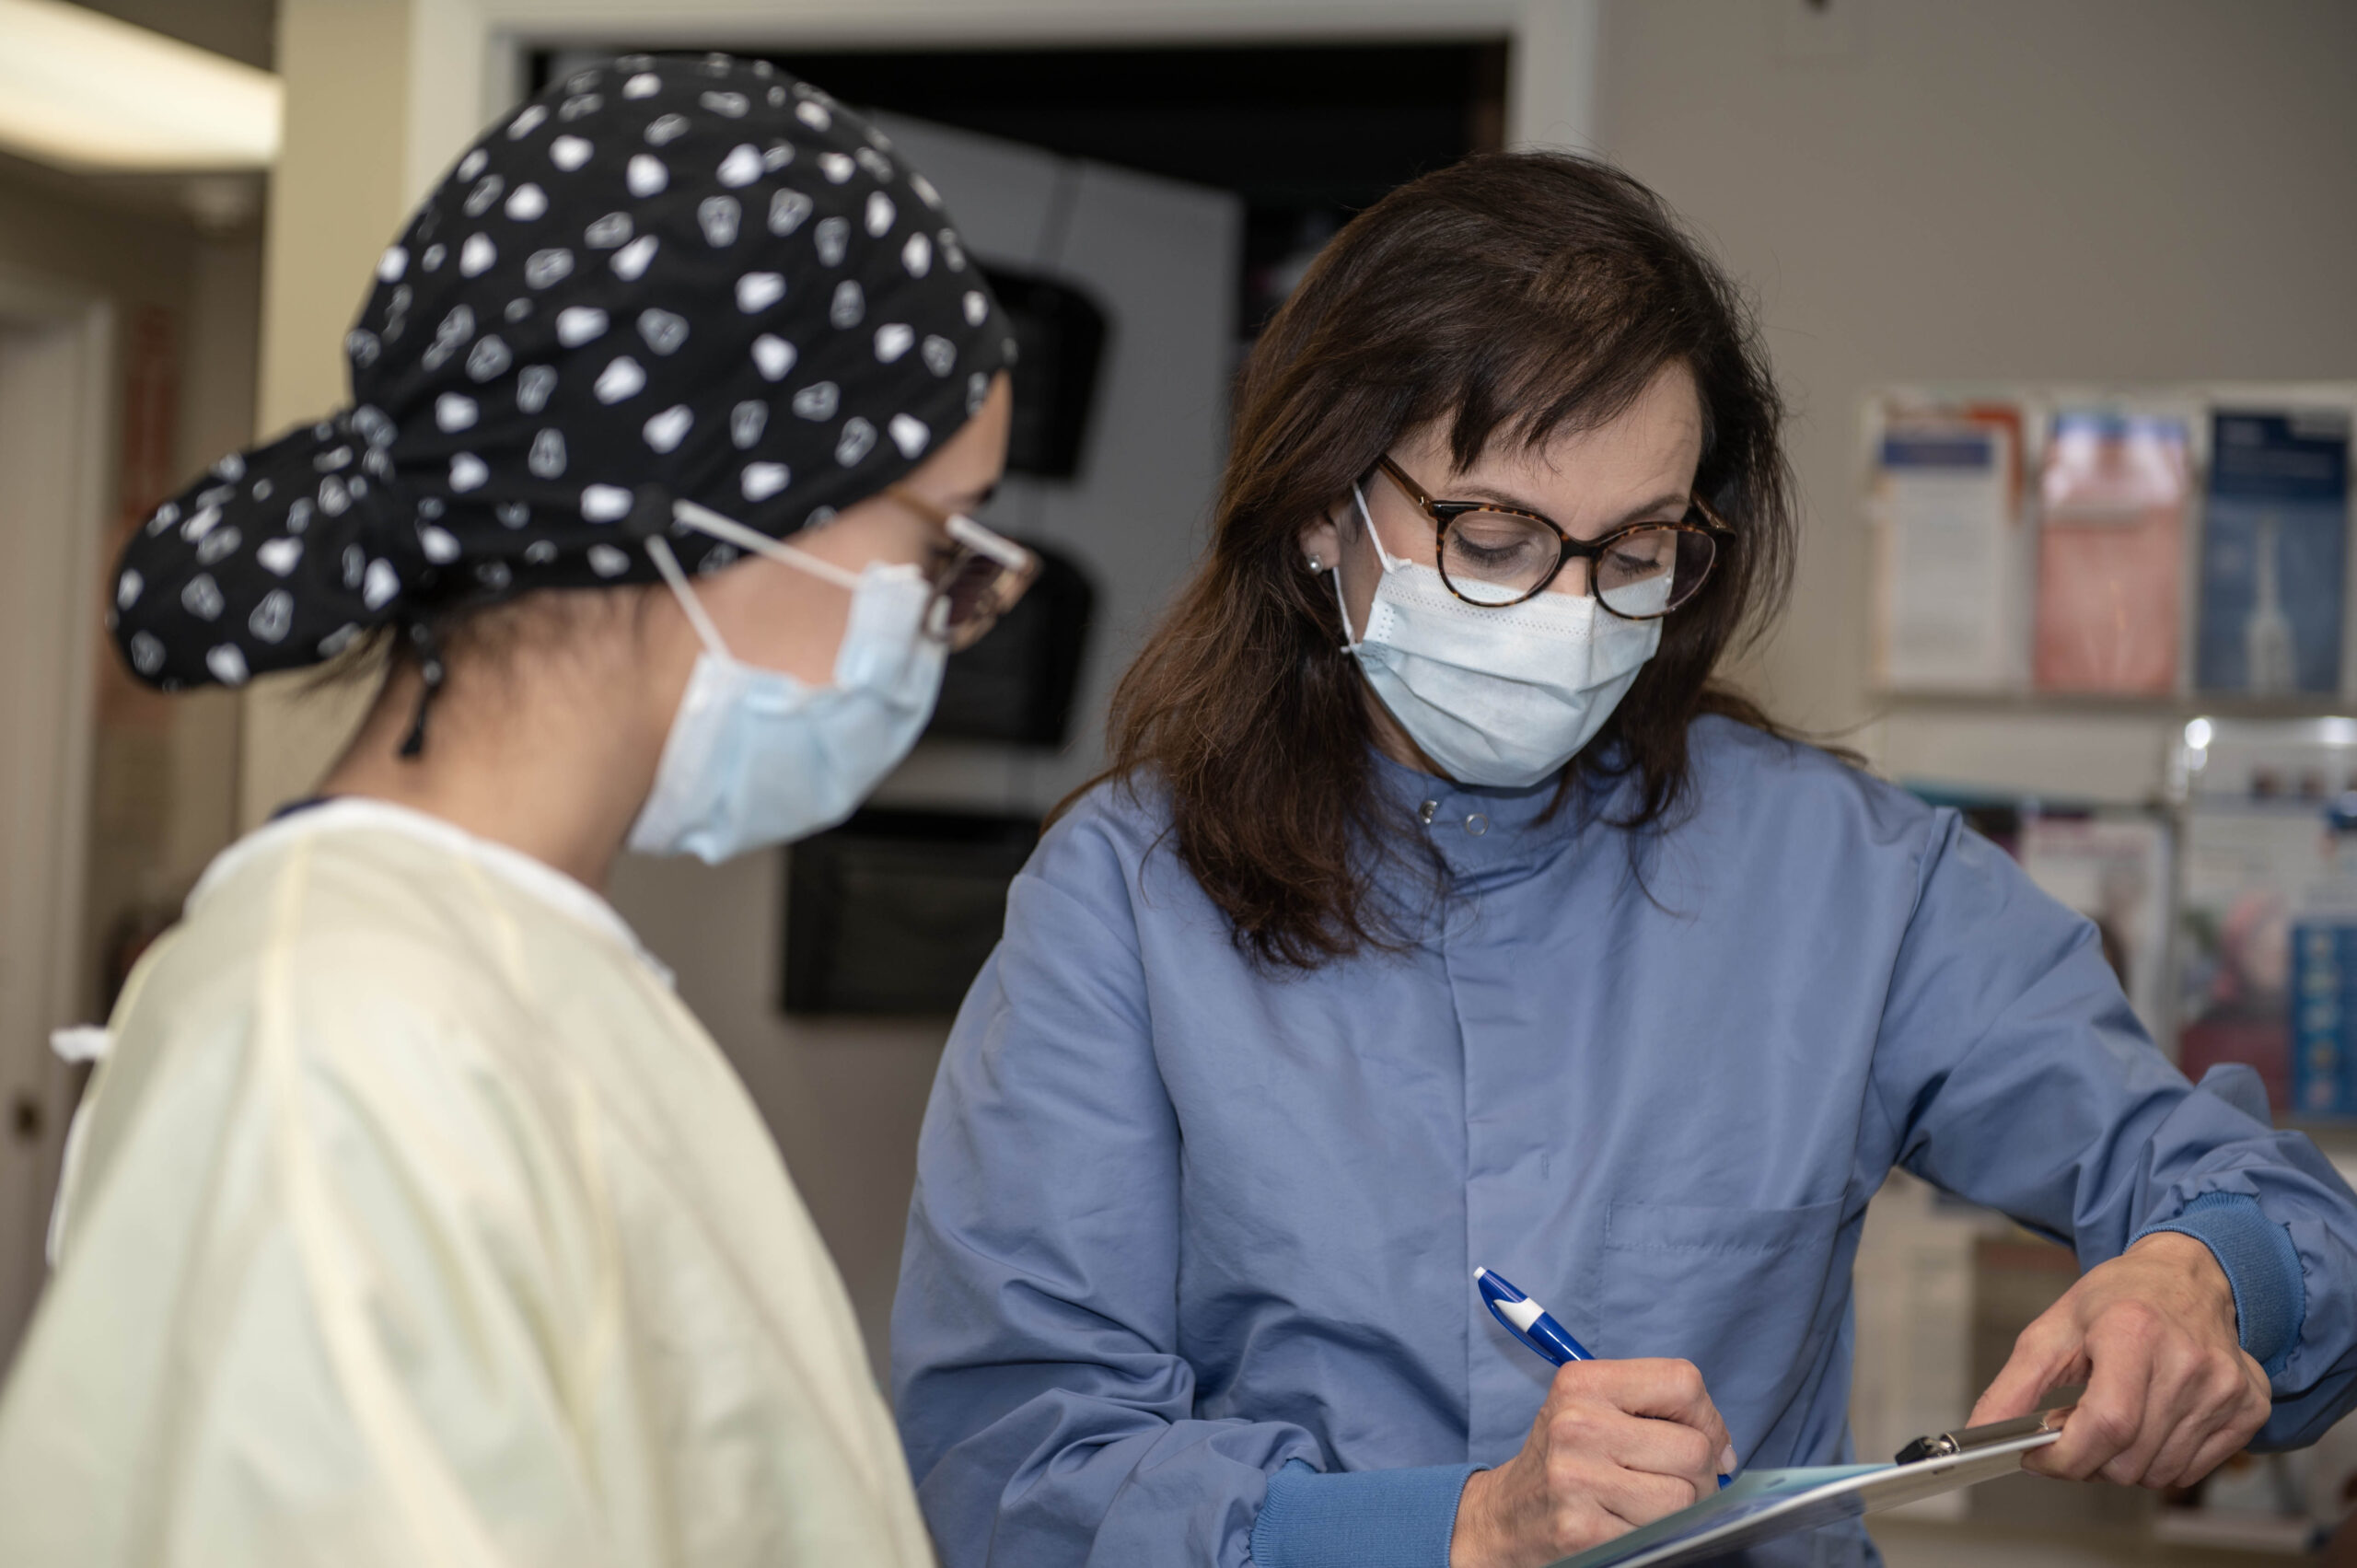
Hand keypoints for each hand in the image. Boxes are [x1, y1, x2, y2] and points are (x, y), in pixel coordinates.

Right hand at [1450, 1359, 1735, 1567]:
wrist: (1505, 1518)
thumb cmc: (1566, 1462)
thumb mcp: (1593, 1411)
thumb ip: (1656, 1412)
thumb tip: (1724, 1452)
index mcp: (1582, 1382)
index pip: (1682, 1383)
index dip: (1709, 1418)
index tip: (1705, 1442)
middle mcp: (1576, 1424)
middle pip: (1693, 1449)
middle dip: (1701, 1476)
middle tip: (1676, 1485)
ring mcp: (1576, 1479)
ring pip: (1684, 1499)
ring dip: (1678, 1513)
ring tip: (1646, 1507)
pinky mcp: (1581, 1530)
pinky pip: (1658, 1536)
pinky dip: (1653, 1538)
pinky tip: (1624, 1526)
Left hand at [1970, 1232, 2270, 1488]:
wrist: (2186, 1277)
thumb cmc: (2119, 1299)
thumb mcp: (2053, 1329)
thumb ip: (2014, 1386)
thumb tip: (1982, 1433)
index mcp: (2134, 1332)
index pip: (2104, 1426)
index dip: (2063, 1456)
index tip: (2037, 1456)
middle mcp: (2188, 1361)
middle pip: (2127, 1459)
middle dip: (2087, 1457)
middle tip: (2076, 1422)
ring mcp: (2225, 1388)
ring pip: (2157, 1473)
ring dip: (2122, 1459)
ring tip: (2116, 1413)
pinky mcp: (2250, 1407)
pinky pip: (2190, 1471)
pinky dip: (2159, 1459)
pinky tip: (2150, 1419)